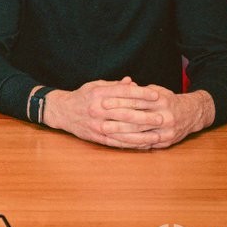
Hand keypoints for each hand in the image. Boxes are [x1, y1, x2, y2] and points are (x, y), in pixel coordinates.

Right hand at [42, 78, 213, 148]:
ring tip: (159, 134)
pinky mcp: (97, 137)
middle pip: (127, 113)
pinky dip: (134, 144)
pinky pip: (119, 142)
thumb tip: (133, 83)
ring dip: (143, 134)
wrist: (62, 111)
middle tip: (163, 116)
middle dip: (147, 115)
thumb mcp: (96, 85)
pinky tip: (146, 144)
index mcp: (98, 94)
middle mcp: (98, 110)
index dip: (141, 94)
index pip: (123, 93)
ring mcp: (97, 125)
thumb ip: (115, 85)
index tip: (156, 96)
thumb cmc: (82, 96)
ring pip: (124, 131)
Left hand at [100, 84, 214, 148]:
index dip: (119, 101)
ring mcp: (167, 130)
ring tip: (104, 131)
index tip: (103, 101)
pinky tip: (118, 141)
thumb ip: (138, 90)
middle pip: (137, 118)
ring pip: (140, 133)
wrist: (192, 114)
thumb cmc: (168, 100)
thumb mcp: (156, 90)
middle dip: (117, 119)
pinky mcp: (167, 142)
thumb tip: (120, 84)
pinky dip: (132, 143)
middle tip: (99, 118)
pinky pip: (146, 144)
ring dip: (121, 133)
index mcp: (161, 100)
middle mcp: (165, 116)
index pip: (136, 100)